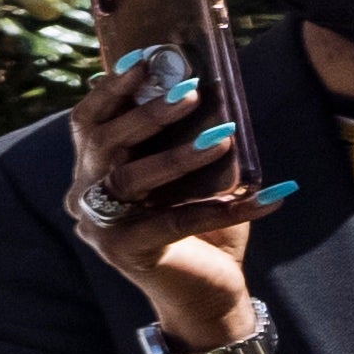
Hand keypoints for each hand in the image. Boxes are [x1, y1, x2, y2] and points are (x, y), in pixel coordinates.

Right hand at [53, 45, 264, 353]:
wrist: (206, 294)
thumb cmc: (199, 227)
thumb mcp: (191, 177)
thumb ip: (186, 141)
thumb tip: (208, 90)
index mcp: (92, 172)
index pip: (88, 122)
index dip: (112, 89)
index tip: (147, 59)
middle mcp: (84, 197)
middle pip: (102, 144)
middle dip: (147, 115)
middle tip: (191, 93)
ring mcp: (100, 228)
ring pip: (129, 179)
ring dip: (179, 156)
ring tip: (224, 137)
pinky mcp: (128, 253)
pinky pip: (175, 222)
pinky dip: (223, 208)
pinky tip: (268, 196)